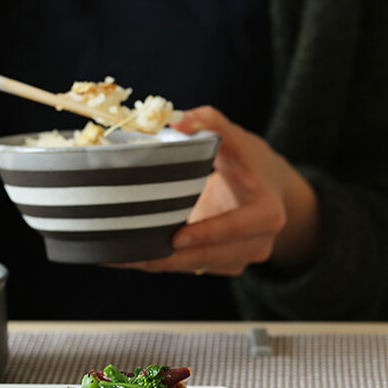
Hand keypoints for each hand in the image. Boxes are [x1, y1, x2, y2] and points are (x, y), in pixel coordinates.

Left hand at [117, 106, 319, 274]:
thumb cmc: (250, 162)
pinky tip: (133, 256)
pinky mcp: (224, 266)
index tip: (175, 239)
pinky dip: (164, 262)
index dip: (207, 233)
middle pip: (210, 255)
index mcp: (266, 213)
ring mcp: (241, 259)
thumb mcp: (237, 139)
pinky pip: (192, 267)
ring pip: (196, 266)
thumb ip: (210, 123)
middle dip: (170, 259)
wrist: (269, 190)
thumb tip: (175, 120)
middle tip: (130, 255)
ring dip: (159, 263)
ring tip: (118, 258)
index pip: (236, 227)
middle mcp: (257, 244)